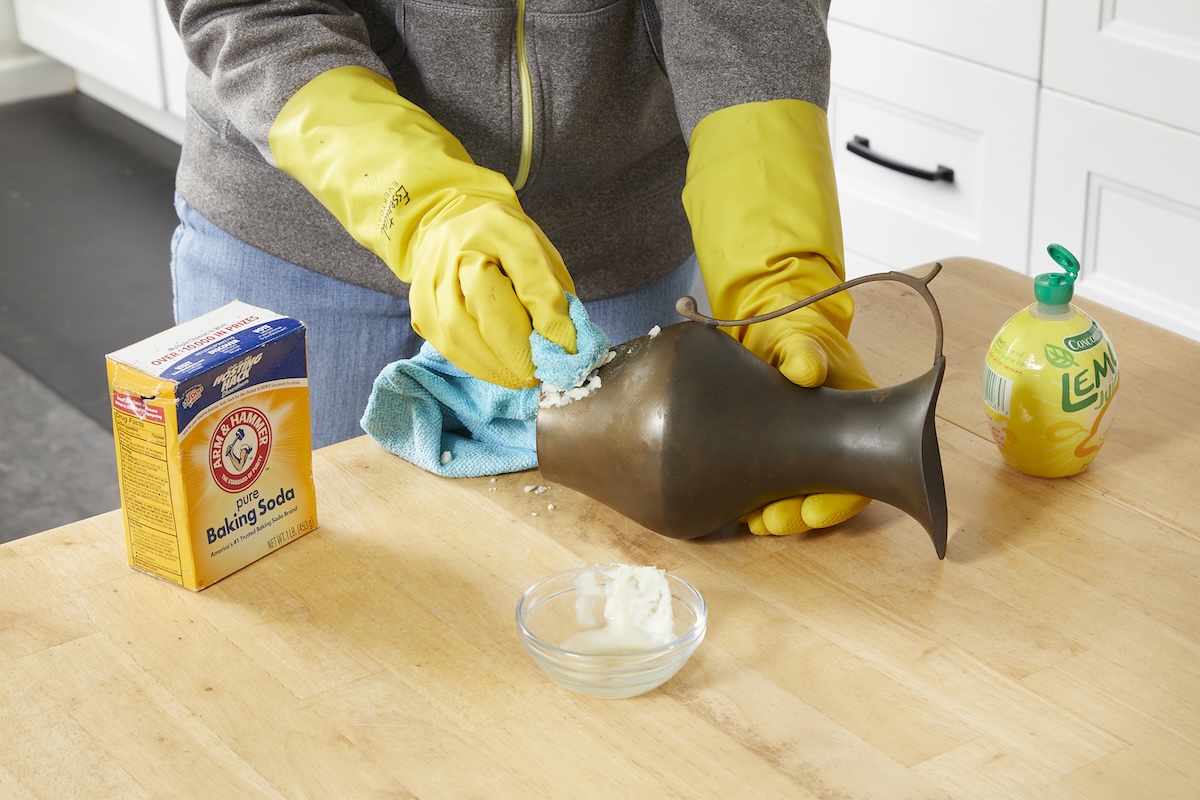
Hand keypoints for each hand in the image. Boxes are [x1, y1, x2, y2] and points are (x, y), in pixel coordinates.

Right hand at [269, 66, 575, 387]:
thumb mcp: (537, 251)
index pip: (525, 274)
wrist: (449, 223)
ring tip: (523, 378)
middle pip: (484, 309)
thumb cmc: (502, 241)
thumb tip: (563, 341)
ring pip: (460, 333)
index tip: (566, 349)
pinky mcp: (420, 309)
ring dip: (496, 366)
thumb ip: (551, 291)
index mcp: (495, 228)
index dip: (547, 317)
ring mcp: (431, 282)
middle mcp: (455, 252)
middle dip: (517, 351)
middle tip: (542, 373)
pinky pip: (447, 345)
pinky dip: (477, 365)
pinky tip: (499, 372)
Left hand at [683, 100, 875, 535]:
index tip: (810, 511)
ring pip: (794, 496)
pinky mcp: (765, 452)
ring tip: (749, 521)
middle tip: (769, 522)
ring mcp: (798, 449)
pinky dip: (751, 499)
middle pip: (826, 497)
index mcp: (854, 418)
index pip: (860, 477)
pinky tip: (731, 507)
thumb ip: (804, 350)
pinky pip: (764, 484)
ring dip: (774, 515)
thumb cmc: (792, 328)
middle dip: (798, 517)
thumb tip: (807, 371)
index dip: (839, 502)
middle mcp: (831, 441)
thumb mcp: (799, 334)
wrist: (764, 323)